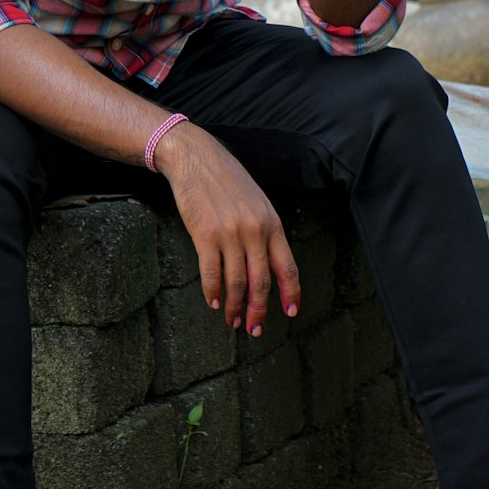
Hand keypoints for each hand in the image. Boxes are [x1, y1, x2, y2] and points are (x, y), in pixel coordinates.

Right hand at [154, 121, 300, 335]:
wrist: (197, 159)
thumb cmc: (227, 181)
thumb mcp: (257, 203)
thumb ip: (264, 232)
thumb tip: (266, 265)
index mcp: (272, 224)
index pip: (287, 267)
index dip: (291, 293)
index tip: (289, 312)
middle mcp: (255, 231)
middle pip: (261, 282)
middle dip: (259, 310)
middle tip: (255, 329)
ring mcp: (230, 233)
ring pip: (237, 282)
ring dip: (235, 306)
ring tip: (232, 320)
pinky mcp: (205, 235)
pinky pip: (211, 272)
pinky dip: (213, 291)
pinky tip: (214, 302)